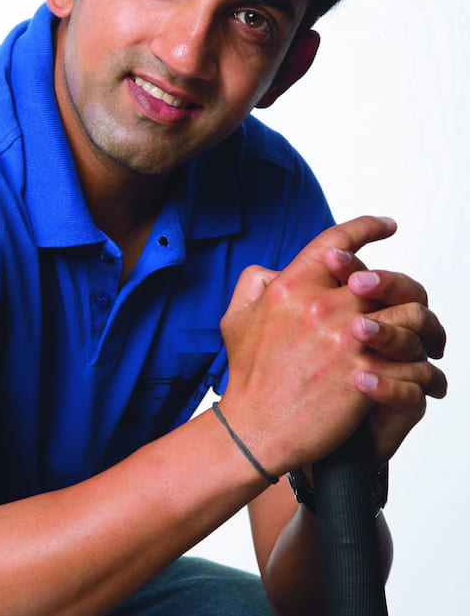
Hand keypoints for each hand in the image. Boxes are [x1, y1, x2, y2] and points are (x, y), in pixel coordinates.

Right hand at [218, 216, 442, 475]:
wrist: (255, 429)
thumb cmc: (247, 375)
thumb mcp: (235, 317)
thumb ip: (255, 283)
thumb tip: (277, 269)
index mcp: (291, 286)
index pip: (338, 242)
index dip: (367, 227)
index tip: (387, 225)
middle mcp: (320, 306)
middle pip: (382, 279)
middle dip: (397, 288)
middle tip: (405, 299)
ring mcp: (345, 340)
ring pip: (407, 314)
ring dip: (414, 324)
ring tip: (418, 335)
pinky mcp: (364, 375)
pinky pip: (411, 359)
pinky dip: (418, 363)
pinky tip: (416, 368)